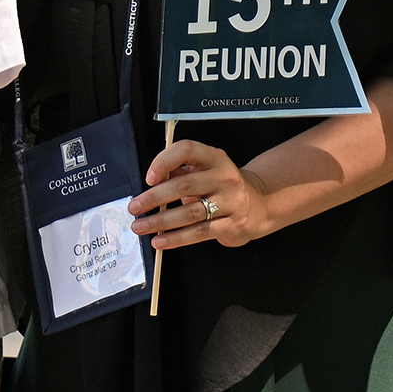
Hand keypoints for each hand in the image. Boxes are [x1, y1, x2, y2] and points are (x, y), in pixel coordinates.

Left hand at [133, 140, 272, 249]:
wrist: (258, 205)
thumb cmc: (220, 188)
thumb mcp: (204, 172)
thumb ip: (178, 172)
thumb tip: (150, 183)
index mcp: (214, 158)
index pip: (187, 150)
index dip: (165, 161)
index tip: (149, 177)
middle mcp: (225, 177)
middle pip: (184, 185)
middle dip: (154, 198)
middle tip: (134, 208)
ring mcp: (231, 201)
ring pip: (189, 213)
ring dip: (160, 221)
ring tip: (140, 227)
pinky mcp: (233, 224)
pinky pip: (199, 233)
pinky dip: (176, 238)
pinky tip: (160, 241)